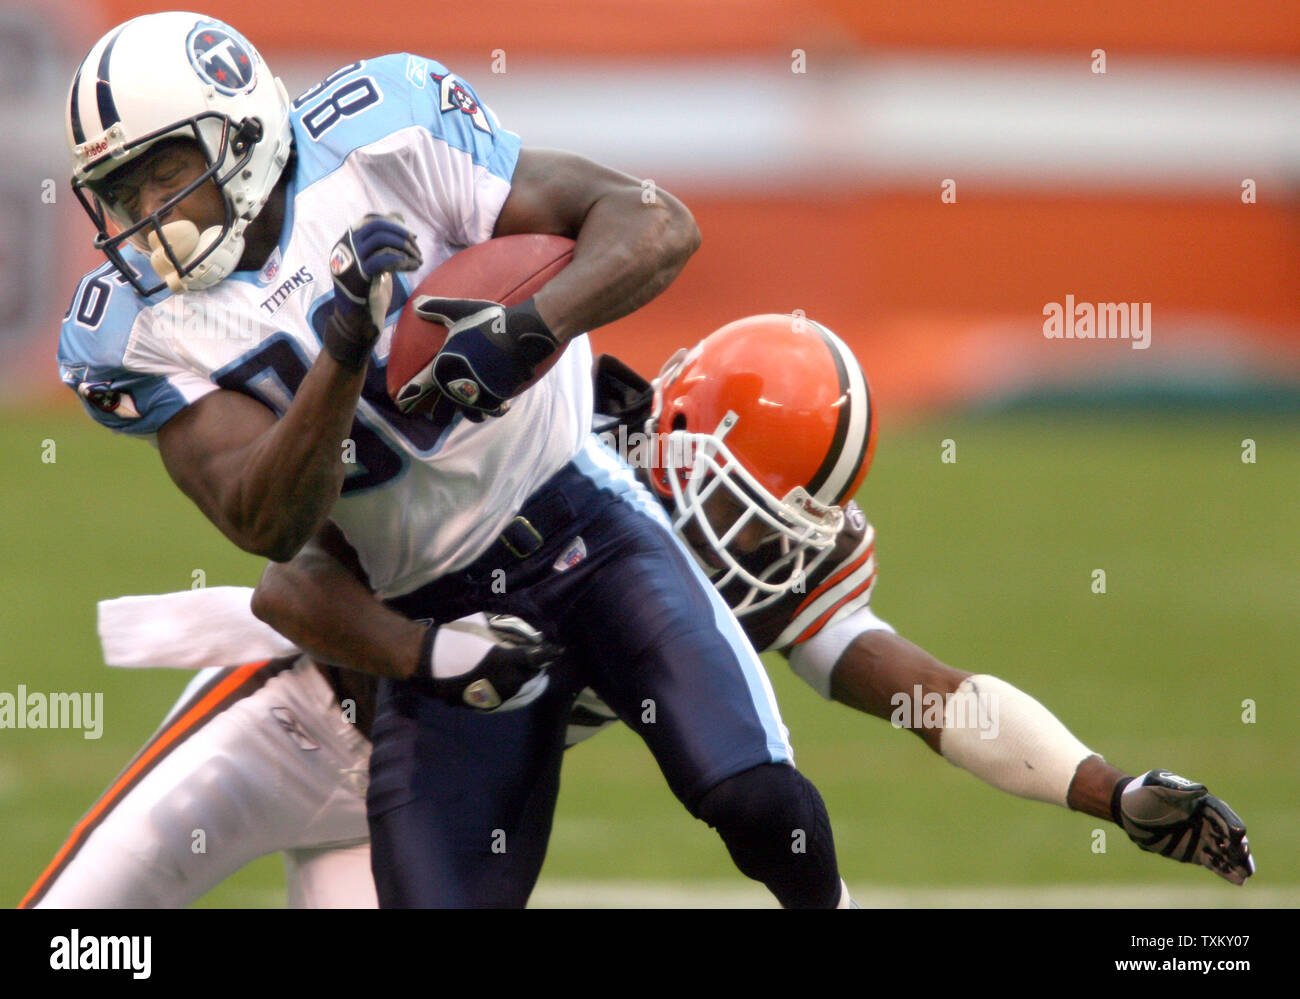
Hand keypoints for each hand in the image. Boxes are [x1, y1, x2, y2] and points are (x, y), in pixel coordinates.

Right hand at [323, 213, 421, 368]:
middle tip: (416, 245)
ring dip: (404, 246)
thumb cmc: (368, 292)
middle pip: (375, 226)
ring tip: (418, 258)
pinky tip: (413, 266)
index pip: (369, 219)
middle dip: (400, 233)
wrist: (356, 323)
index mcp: (346, 242)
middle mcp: (343, 248)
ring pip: (380, 240)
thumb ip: (383, 242)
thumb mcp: (375, 263)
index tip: (410, 235)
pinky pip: (382, 261)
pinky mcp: (358, 278)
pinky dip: (401, 260)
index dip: (392, 223)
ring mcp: (348, 262)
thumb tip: (397, 216)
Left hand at [398, 295, 558, 419]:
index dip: (408, 398)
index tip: (402, 405)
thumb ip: (437, 308)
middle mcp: (456, 388)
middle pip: (441, 413)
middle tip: (438, 414)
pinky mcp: (496, 400)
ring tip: (472, 410)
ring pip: (470, 416)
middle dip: (439, 414)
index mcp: (442, 368)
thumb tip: (416, 304)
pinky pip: (493, 412)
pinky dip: (494, 410)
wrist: (520, 336)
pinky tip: (498, 406)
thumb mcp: (460, 311)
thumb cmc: (488, 322)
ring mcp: (477, 397)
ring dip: (470, 413)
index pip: (419, 389)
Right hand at [421, 612, 560, 710]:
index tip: (558, 651)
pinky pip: (510, 702)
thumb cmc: (458, 636)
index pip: (540, 658)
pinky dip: (517, 694)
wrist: (429, 661)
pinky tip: (515, 686)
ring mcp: (498, 698)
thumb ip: (513, 629)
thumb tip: (532, 638)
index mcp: (511, 662)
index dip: (550, 654)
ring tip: (529, 674)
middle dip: (538, 668)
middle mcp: (509, 684)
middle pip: (535, 678)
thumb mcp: (486, 623)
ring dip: (530, 683)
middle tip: (538, 660)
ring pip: (525, 693)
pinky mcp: (486, 707)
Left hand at [1117, 769, 1254, 884]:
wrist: (1127, 811)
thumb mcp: (1157, 785)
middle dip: (1239, 846)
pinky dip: (1226, 871)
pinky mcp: (1195, 853)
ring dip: (1237, 862)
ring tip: (1247, 873)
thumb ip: (1179, 789)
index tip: (1239, 833)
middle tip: (1244, 857)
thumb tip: (1201, 789)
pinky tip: (1239, 880)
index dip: (1231, 823)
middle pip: (1229, 834)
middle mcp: (1207, 821)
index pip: (1221, 814)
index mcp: (1202, 803)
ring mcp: (1203, 838)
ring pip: (1225, 851)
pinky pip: (1214, 863)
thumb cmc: (1142, 793)